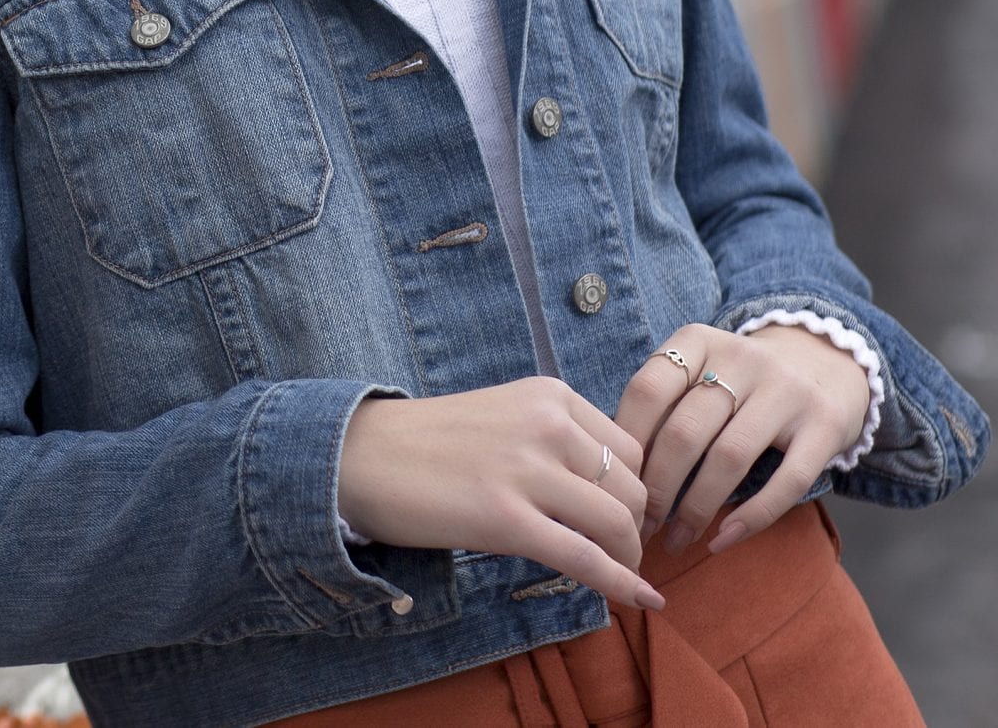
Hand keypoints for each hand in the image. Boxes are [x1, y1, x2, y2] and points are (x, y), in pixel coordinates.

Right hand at [338, 377, 664, 610]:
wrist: (357, 457)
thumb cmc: (424, 443)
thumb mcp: (502, 417)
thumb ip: (551, 440)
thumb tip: (602, 491)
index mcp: (548, 396)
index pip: (628, 448)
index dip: (633, 490)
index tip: (622, 517)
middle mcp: (546, 425)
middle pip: (630, 486)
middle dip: (634, 526)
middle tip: (620, 551)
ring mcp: (526, 470)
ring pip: (616, 522)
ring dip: (628, 556)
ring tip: (620, 573)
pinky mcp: (506, 518)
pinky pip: (585, 558)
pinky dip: (620, 583)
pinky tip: (641, 602)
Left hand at [613, 324, 869, 555]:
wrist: (825, 361)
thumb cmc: (738, 381)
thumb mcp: (698, 371)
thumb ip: (661, 405)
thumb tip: (610, 467)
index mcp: (697, 342)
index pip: (646, 391)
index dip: (625, 444)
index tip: (613, 486)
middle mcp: (742, 358)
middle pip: (684, 431)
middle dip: (656, 488)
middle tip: (641, 525)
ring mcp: (787, 390)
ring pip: (729, 457)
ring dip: (696, 508)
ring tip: (676, 539)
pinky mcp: (825, 425)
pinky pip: (787, 480)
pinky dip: (752, 517)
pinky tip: (723, 540)